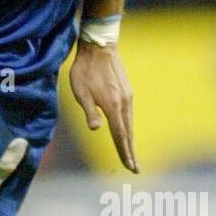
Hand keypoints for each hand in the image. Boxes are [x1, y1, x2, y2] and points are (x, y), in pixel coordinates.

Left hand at [70, 41, 137, 173]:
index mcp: (112, 105)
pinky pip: (129, 115)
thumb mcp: (81, 91)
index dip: (124, 151)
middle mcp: (124, 103)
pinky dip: (129, 128)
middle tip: (134, 168)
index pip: (120, 134)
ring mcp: (128, 97)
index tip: (129, 166)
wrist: (99, 47)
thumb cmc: (85, 70)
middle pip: (129, 132)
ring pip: (130, 124)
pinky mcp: (128, 91)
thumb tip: (96, 129)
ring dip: (131, 140)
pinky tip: (127, 131)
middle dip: (130, 151)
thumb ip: (89, 110)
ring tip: (131, 154)